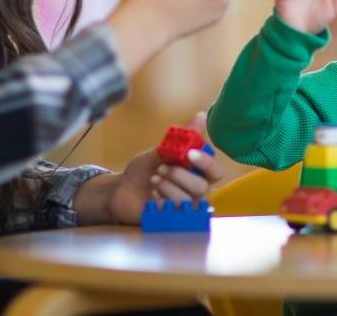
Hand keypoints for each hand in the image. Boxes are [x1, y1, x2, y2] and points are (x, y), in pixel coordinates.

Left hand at [105, 112, 224, 224]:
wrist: (121, 189)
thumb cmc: (144, 170)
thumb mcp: (161, 151)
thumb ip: (183, 138)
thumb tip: (201, 116)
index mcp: (197, 174)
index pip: (215, 172)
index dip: (206, 163)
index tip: (189, 154)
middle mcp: (195, 193)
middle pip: (202, 187)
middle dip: (180, 175)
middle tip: (162, 168)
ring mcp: (185, 208)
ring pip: (188, 199)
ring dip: (168, 186)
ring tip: (154, 179)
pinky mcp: (172, 220)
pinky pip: (174, 212)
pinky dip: (161, 200)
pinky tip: (151, 196)